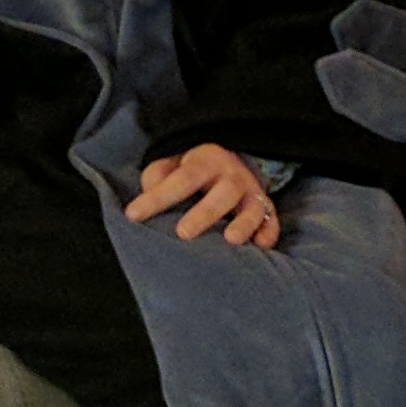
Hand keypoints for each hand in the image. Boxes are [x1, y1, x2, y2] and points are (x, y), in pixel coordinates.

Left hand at [124, 144, 281, 247]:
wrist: (228, 160)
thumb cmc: (191, 170)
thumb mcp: (171, 164)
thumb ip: (157, 177)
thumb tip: (147, 196)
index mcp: (204, 161)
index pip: (181, 179)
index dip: (157, 197)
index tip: (133, 215)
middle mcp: (231, 176)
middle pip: (222, 193)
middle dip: (204, 214)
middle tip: (183, 233)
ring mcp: (252, 193)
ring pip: (252, 207)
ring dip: (243, 224)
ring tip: (230, 240)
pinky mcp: (266, 209)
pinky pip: (272, 221)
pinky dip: (268, 233)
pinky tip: (261, 246)